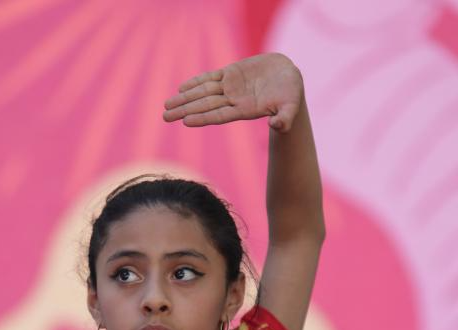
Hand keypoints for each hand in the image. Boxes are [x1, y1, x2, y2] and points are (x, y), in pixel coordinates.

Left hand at [162, 53, 303, 130]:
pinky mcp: (231, 74)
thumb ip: (285, 118)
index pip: (219, 115)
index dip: (203, 117)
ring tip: (166, 105)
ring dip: (185, 98)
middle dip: (184, 109)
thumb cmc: (292, 94)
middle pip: (205, 105)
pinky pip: (210, 78)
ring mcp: (231, 87)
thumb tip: (278, 126)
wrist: (290, 77)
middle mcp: (234, 100)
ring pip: (203, 92)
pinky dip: (196, 82)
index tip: (185, 120)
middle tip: (165, 116)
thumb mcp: (292, 107)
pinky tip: (181, 88)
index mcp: (245, 110)